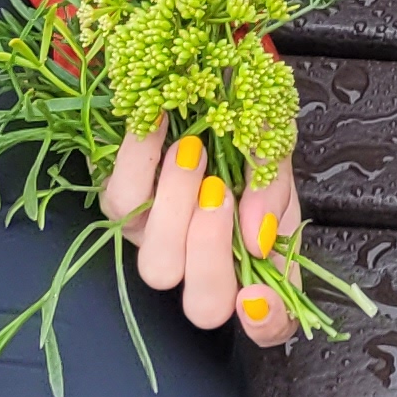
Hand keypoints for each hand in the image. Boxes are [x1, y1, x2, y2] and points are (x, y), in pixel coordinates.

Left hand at [100, 114, 305, 348]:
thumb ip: (274, 190)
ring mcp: (159, 242)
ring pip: (159, 267)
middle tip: (219, 193)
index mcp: (256, 256)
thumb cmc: (246, 116)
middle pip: (205, 306)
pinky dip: (143, 161)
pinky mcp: (121, 210)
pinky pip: (122, 203)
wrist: (205, 73)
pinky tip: (162, 125)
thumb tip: (259, 238)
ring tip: (193, 151)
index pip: (270, 323)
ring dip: (177, 208)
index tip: (256, 293)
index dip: (266, 322)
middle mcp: (204, 261)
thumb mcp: (276, 148)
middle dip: (212, 252)